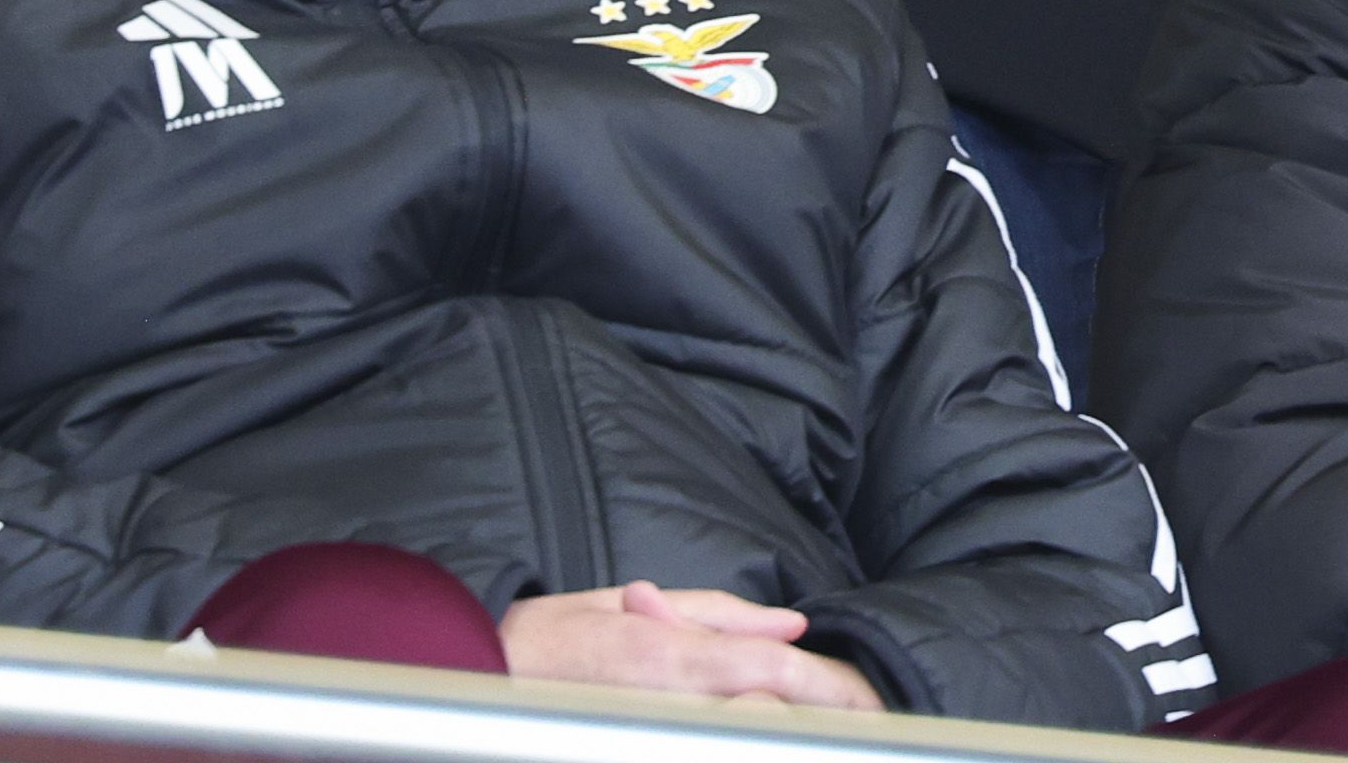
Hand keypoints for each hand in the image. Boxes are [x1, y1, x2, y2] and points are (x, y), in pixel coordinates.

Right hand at [502, 582, 883, 706]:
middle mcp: (669, 708)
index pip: (775, 672)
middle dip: (815, 717)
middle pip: (770, 719)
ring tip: (818, 724)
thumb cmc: (547, 639)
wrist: (478, 682)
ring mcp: (655, 734)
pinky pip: (708, 741)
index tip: (868, 700)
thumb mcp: (631, 604)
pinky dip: (740, 732)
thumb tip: (791, 622)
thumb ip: (717, 616)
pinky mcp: (639, 743)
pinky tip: (755, 727)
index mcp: (671, 661)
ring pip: (744, 736)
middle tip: (857, 715)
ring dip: (777, 728)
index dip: (831, 688)